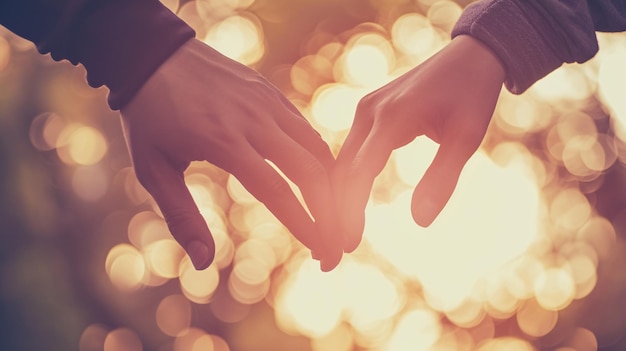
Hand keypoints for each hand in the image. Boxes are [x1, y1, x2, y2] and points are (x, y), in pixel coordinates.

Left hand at [120, 39, 341, 270]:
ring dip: (330, 185)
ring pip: (315, 147)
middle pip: (309, 170)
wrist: (153, 54)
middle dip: (330, 212)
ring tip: (334, 215)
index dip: (305, 225)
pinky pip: (304, 128)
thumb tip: (202, 261)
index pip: (277, 191)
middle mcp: (254, 121)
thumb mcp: (152, 169)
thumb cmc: (149, 117)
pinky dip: (318, 157)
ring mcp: (266, 103)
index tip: (322, 250)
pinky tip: (318, 178)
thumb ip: (180, 216)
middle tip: (336, 243)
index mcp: (224, 142)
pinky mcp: (270, 92)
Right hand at [335, 35, 505, 251]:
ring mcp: (365, 109)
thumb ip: (442, 178)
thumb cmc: (472, 96)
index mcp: (391, 117)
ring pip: (341, 161)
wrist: (469, 57)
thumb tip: (421, 222)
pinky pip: (350, 150)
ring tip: (338, 233)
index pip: (359, 173)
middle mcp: (369, 112)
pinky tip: (345, 202)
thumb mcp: (466, 138)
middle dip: (336, 211)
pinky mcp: (368, 111)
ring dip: (337, 197)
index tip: (347, 244)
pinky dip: (346, 179)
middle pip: (341, 169)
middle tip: (335, 251)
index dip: (349, 211)